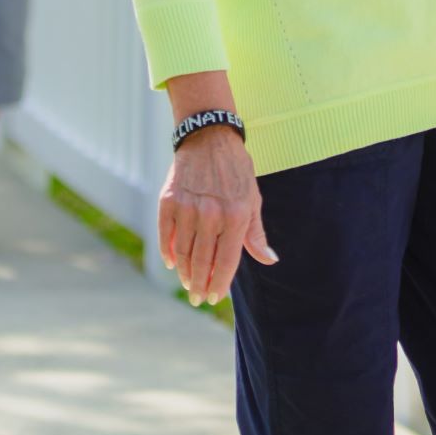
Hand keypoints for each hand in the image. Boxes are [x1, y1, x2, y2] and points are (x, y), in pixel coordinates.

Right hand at [158, 124, 275, 304]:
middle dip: (200, 284)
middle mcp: (211, 214)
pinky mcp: (168, 200)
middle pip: (202, 261)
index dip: (219, 283)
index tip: (214, 297)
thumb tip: (270, 260)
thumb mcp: (253, 199)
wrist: (209, 137)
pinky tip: (172, 262)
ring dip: (184, 272)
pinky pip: (165, 234)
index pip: (226, 262)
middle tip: (198, 297)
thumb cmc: (236, 170)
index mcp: (236, 216)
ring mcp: (187, 208)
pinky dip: (167, 251)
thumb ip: (256, 234)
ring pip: (183, 252)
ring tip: (187, 282)